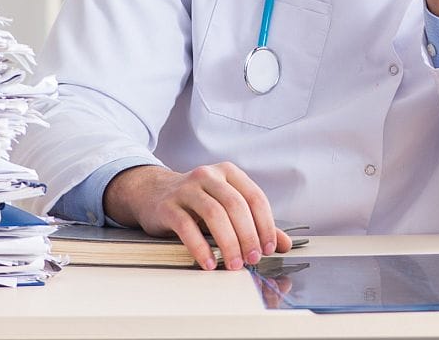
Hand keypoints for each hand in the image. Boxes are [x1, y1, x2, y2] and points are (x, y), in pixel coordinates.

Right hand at [104, 162, 292, 270]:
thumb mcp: (227, 207)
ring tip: (233, 264)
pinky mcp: (168, 205)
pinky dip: (200, 247)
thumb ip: (255, 223)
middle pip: (235, 205)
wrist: (153, 193)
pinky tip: (208, 263)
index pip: (254, 196)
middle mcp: (208, 175)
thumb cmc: (197, 202)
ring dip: (228, 243)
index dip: (265, 224)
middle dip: (248, 235)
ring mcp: (187, 188)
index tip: (269, 248)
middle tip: (252, 259)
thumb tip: (285, 244)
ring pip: (214, 214)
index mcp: (228, 173)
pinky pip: (187, 226)